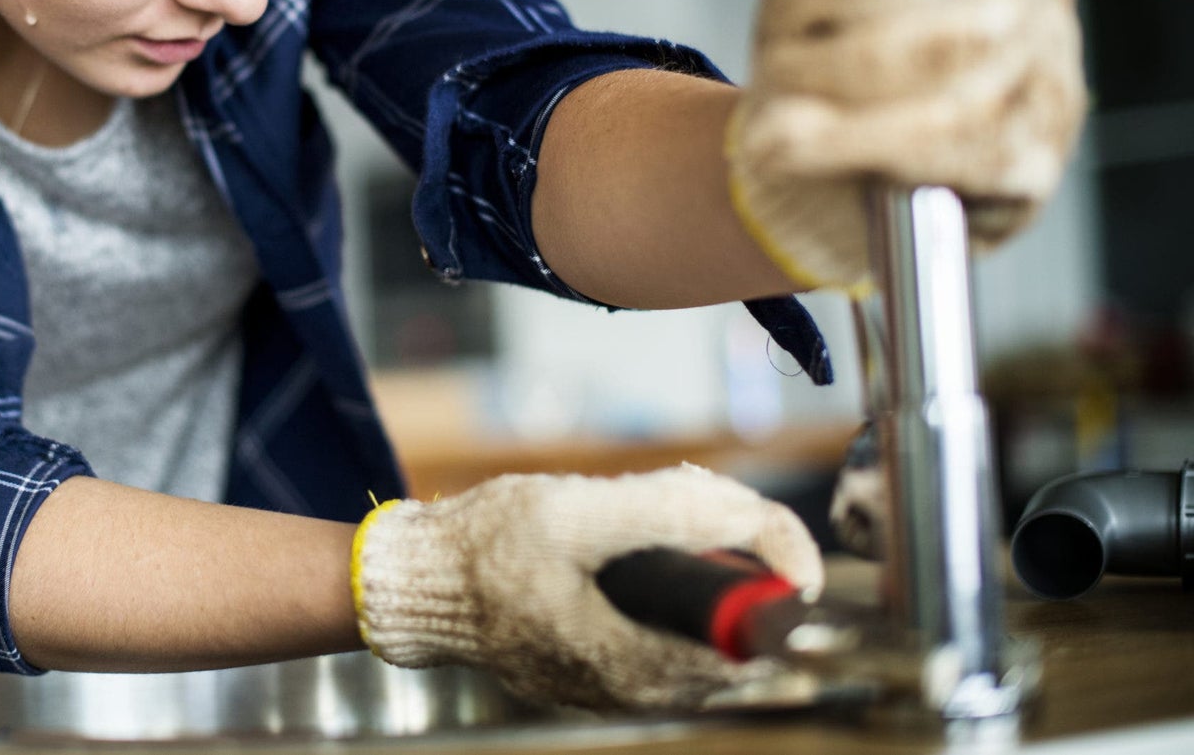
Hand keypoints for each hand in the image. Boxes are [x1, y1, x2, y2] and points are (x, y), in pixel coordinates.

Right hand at [351, 465, 822, 711]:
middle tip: (708, 510)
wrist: (424, 585)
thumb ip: (667, 511)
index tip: (766, 527)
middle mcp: (639, 693)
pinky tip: (640, 553)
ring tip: (667, 525)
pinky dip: (676, 599)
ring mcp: (620, 691)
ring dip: (708, 580)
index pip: (758, 633)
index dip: (779, 572)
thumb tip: (751, 516)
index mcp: (640, 661)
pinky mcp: (603, 678)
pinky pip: (672, 643)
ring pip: (710, 641)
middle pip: (741, 637)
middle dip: (739, 566)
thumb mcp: (574, 509)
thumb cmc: (488, 546)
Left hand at [728, 0, 1087, 290]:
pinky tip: (795, 139)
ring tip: (777, 95)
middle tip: (773, 34)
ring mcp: (1042, 72)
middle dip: (835, 7)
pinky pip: (944, 144)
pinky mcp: (1027, 158)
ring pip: (940, 59)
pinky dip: (852, 142)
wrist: (828, 158)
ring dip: (832, 78)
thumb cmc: (830, 29)